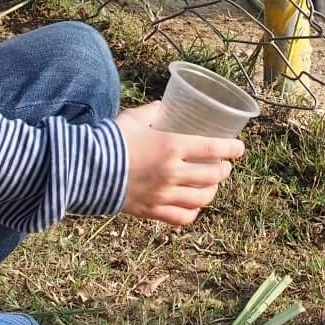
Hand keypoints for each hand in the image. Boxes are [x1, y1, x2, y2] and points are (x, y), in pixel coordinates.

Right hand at [114, 105, 243, 225]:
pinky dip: (192, 212)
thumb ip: (155, 112)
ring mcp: (163, 195)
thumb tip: (166, 106)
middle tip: (224, 166)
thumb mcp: (135, 118)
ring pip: (202, 199)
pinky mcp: (152, 211)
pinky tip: (193, 205)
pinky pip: (182, 218)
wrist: (84, 168)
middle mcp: (172, 173)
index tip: (239, 148)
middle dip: (224, 171)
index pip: (215, 149)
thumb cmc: (110, 139)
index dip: (233, 149)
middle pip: (213, 176)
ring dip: (211, 191)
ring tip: (210, 186)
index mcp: (172, 146)